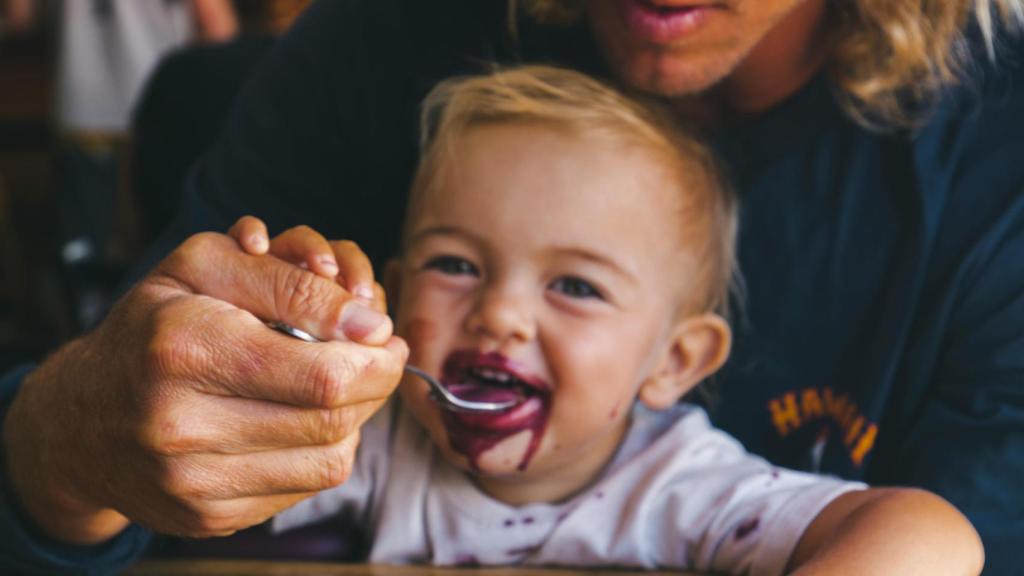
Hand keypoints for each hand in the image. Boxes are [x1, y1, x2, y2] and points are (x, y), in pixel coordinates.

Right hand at [2, 223, 406, 543]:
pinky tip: (302, 418)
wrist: (78, 421)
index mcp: (184, 350)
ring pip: (331, 459)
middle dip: (376, 381)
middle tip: (379, 354)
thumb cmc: (153, 326)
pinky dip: (322, 448)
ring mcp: (194, 483)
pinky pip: (306, 486)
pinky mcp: (209, 518)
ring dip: (356, 416)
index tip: (383, 333)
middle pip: (335, 418)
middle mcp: (182, 425)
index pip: (324, 373)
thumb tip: (370, 322)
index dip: (375, 355)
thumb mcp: (205, 267)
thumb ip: (290, 282)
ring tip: (339, 383)